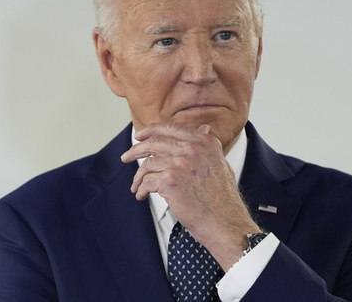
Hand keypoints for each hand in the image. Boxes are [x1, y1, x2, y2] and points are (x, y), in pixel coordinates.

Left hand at [120, 122, 260, 269]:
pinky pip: (147, 181)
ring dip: (138, 176)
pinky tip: (142, 195)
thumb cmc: (223, 199)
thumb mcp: (220, 163)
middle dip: (135, 150)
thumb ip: (208, 145)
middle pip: (154, 143)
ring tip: (136, 186)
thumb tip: (203, 129)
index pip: (171, 128)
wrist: (225, 222)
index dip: (151, 130)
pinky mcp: (170, 181)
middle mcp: (192, 148)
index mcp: (204, 142)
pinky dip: (141, 189)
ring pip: (148, 164)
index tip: (139, 136)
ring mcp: (180, 163)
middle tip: (126, 156)